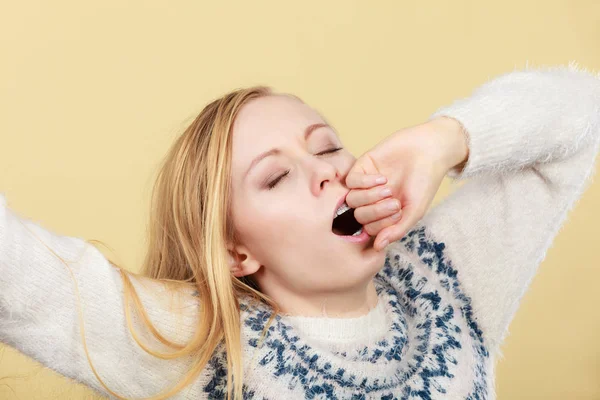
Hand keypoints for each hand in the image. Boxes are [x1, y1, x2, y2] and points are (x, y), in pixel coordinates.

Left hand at [345, 116, 467, 250]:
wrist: (429, 151)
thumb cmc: (424, 182)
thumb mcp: (415, 210)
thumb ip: (396, 230)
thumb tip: (377, 247)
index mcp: (384, 214)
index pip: (369, 229)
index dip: (381, 225)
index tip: (399, 213)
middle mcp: (372, 200)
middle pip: (358, 216)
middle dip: (376, 212)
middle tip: (394, 202)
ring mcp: (365, 184)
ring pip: (352, 200)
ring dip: (370, 197)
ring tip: (389, 189)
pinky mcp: (362, 167)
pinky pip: (350, 182)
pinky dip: (365, 183)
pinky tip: (382, 178)